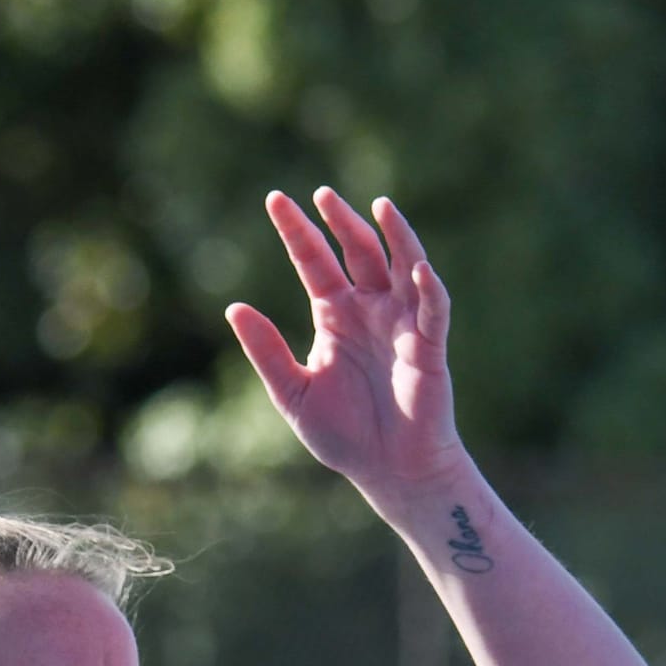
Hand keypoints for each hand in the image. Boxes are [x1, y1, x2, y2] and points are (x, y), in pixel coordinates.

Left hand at [227, 188, 459, 511]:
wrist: (388, 472)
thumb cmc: (345, 436)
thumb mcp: (293, 392)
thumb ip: (266, 350)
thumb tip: (233, 307)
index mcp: (334, 316)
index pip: (315, 261)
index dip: (297, 231)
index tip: (275, 200)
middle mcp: (368, 310)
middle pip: (357, 251)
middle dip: (341, 222)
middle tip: (321, 194)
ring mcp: (400, 324)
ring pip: (399, 266)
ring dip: (393, 236)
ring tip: (378, 206)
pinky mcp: (428, 347)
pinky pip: (432, 309)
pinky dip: (427, 287)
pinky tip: (417, 266)